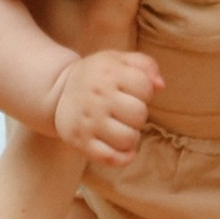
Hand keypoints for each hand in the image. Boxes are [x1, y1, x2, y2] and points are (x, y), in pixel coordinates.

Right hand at [44, 45, 162, 170]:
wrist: (58, 91)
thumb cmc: (98, 76)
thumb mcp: (118, 60)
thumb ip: (145, 65)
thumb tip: (160, 85)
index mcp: (108, 73)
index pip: (145, 87)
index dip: (144, 92)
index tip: (131, 92)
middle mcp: (96, 97)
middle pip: (139, 115)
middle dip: (138, 115)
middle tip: (125, 112)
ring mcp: (88, 121)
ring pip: (128, 139)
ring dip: (131, 136)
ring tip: (122, 127)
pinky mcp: (81, 142)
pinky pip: (111, 158)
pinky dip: (124, 158)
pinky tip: (125, 150)